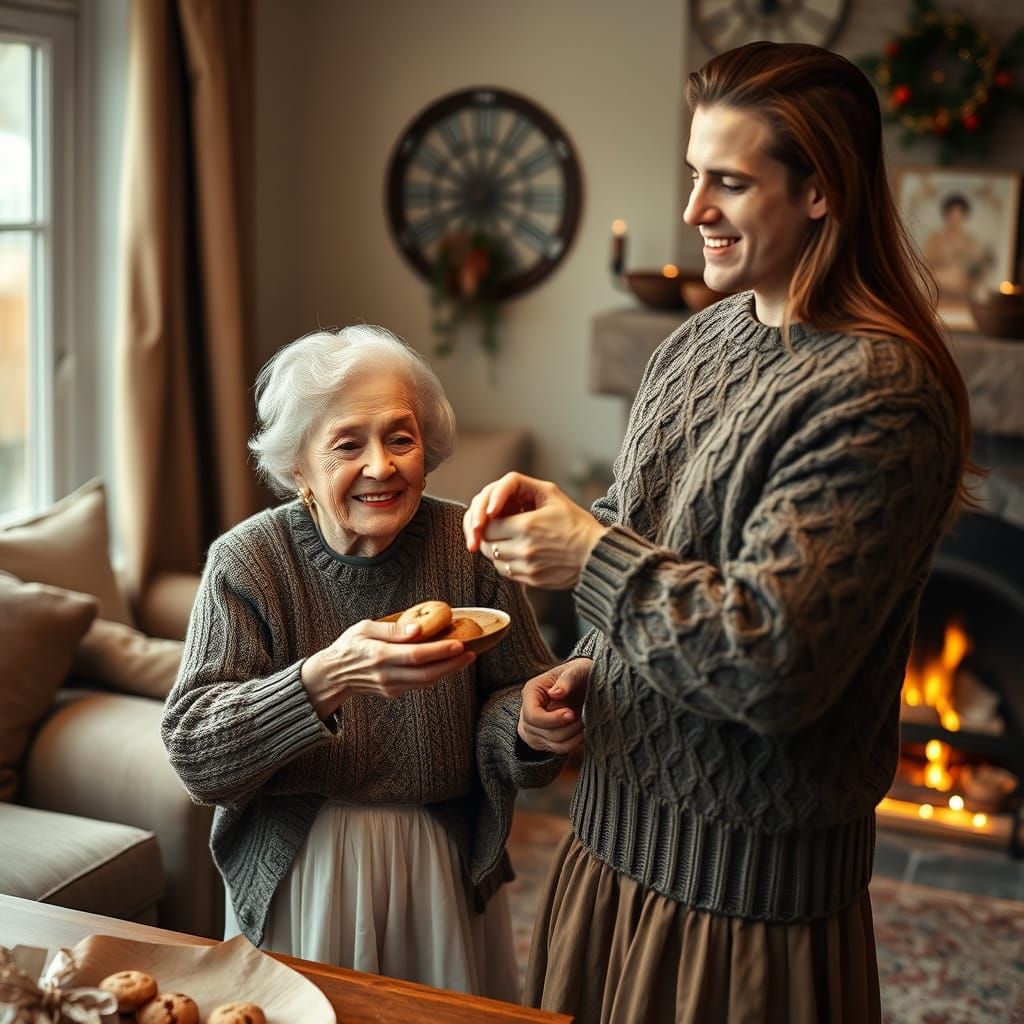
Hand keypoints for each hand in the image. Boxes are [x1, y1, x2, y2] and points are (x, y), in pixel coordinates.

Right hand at [301, 617, 474, 717]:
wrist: (334, 674)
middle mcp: (387, 675)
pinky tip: (446, 663)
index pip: (416, 655)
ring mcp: (391, 687)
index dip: (440, 651)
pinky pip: (419, 685)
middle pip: (427, 674)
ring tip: (465, 657)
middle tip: (472, 652)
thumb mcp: (364, 628)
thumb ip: (392, 629)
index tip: (460, 644)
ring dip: (448, 671)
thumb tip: (418, 629)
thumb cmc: (350, 645)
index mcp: (379, 656)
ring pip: (426, 682)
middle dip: (452, 665)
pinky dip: (436, 674)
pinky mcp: (394, 693)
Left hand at [462, 472, 607, 589]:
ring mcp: (527, 567)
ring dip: (494, 548)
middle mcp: (524, 549)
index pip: (486, 525)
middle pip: (486, 543)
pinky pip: (505, 571)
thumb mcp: (549, 493)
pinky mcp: (531, 580)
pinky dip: (505, 562)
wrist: (597, 553)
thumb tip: (492, 500)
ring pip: (493, 559)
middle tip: (496, 526)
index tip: (492, 516)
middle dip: (486, 533)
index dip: (484, 520)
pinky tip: (517, 552)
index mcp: (526, 526)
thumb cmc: (576, 522)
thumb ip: (517, 488)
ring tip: (508, 537)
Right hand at [517, 658, 590, 754]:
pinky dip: (574, 743)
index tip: (572, 714)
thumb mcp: (576, 670)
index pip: (533, 716)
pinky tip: (583, 731)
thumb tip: (555, 693)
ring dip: (573, 736)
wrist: (583, 684)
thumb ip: (567, 680)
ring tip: (585, 722)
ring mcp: (533, 730)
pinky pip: (559, 749)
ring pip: (553, 744)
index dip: (553, 719)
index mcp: (531, 692)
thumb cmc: (579, 674)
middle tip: (584, 717)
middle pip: (543, 732)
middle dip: (567, 727)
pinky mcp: (544, 741)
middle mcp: (526, 713)